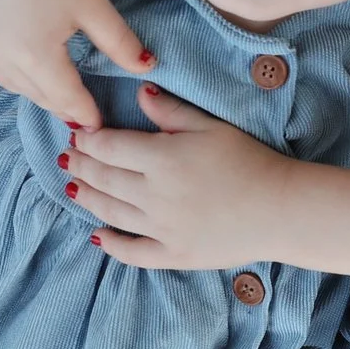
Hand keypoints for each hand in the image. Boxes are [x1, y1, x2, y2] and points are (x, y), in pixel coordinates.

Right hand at [0, 0, 150, 132]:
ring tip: (44, 89)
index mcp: (36, 55)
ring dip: (25, 88)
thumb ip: (120, 43)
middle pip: (34, 93)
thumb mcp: (95, 6)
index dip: (84, 112)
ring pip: (3, 79)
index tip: (97, 123)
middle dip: (57, 104)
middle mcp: (0, 54)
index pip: (65, 97)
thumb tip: (147, 68)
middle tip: (74, 110)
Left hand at [63, 86, 291, 268]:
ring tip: (73, 188)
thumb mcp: (211, 126)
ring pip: (110, 213)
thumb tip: (139, 93)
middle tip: (68, 158)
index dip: (89, 139)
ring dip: (87, 198)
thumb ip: (171, 111)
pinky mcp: (173, 254)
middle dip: (81, 165)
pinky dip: (111, 244)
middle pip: (104, 179)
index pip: (110, 147)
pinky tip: (97, 236)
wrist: (281, 209)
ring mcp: (161, 229)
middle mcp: (154, 195)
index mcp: (162, 158)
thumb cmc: (250, 160)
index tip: (78, 133)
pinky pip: (133, 252)